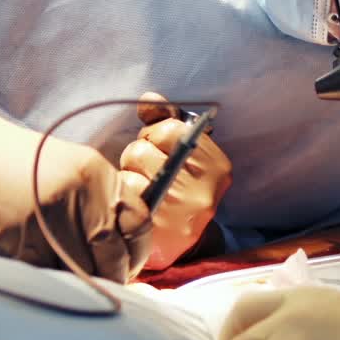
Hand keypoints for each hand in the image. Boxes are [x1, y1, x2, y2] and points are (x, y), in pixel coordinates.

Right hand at [0, 109, 150, 282]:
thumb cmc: (18, 159)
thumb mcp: (71, 167)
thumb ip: (98, 197)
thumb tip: (117, 243)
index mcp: (99, 172)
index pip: (139, 220)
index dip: (138, 250)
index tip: (130, 265)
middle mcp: (83, 192)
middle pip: (112, 250)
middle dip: (114, 273)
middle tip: (108, 283)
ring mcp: (52, 213)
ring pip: (81, 266)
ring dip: (83, 281)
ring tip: (80, 283)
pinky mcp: (21, 233)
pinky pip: (47, 269)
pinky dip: (52, 277)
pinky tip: (50, 273)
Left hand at [119, 93, 231, 269]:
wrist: (184, 242)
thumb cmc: (182, 187)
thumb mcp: (184, 152)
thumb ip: (165, 122)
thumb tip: (148, 98)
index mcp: (216, 165)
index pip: (170, 129)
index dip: (154, 134)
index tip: (157, 147)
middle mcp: (203, 189)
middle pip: (143, 150)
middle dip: (137, 156)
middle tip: (147, 170)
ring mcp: (179, 213)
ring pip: (129, 173)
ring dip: (127, 176)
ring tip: (141, 187)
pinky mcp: (157, 231)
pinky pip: (124, 196)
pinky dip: (124, 195)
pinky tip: (134, 203)